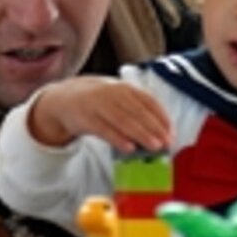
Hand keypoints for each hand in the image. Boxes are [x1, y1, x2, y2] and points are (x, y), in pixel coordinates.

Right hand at [28, 77, 173, 152]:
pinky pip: (104, 130)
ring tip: (154, 147)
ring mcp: (99, 105)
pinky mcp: (86, 118)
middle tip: (166, 143)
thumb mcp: (119, 99)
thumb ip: (137, 111)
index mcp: (126, 89)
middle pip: (138, 112)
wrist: (65, 99)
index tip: (172, 134)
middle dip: (154, 128)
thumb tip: (160, 133)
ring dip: (141, 134)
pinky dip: (118, 139)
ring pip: (123, 121)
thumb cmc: (100, 102)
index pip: (149, 102)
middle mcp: (114, 94)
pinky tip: (129, 148)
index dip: (162, 118)